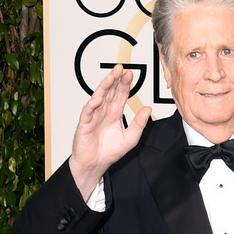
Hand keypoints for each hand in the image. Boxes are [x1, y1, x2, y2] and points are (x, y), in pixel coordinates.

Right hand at [69, 64, 151, 199]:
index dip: (124, 85)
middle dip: (115, 80)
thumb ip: (139, 123)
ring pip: (98, 98)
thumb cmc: (110, 151)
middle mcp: (103, 113)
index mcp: (114, 114)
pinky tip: (98, 98)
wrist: (95, 164)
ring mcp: (93, 117)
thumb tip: (148, 109)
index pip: (120, 95)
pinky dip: (92, 105)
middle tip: (120, 69)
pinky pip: (88, 112)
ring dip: (104, 87)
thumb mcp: (131, 137)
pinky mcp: (84, 124)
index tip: (129, 74)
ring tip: (111, 77)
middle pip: (109, 92)